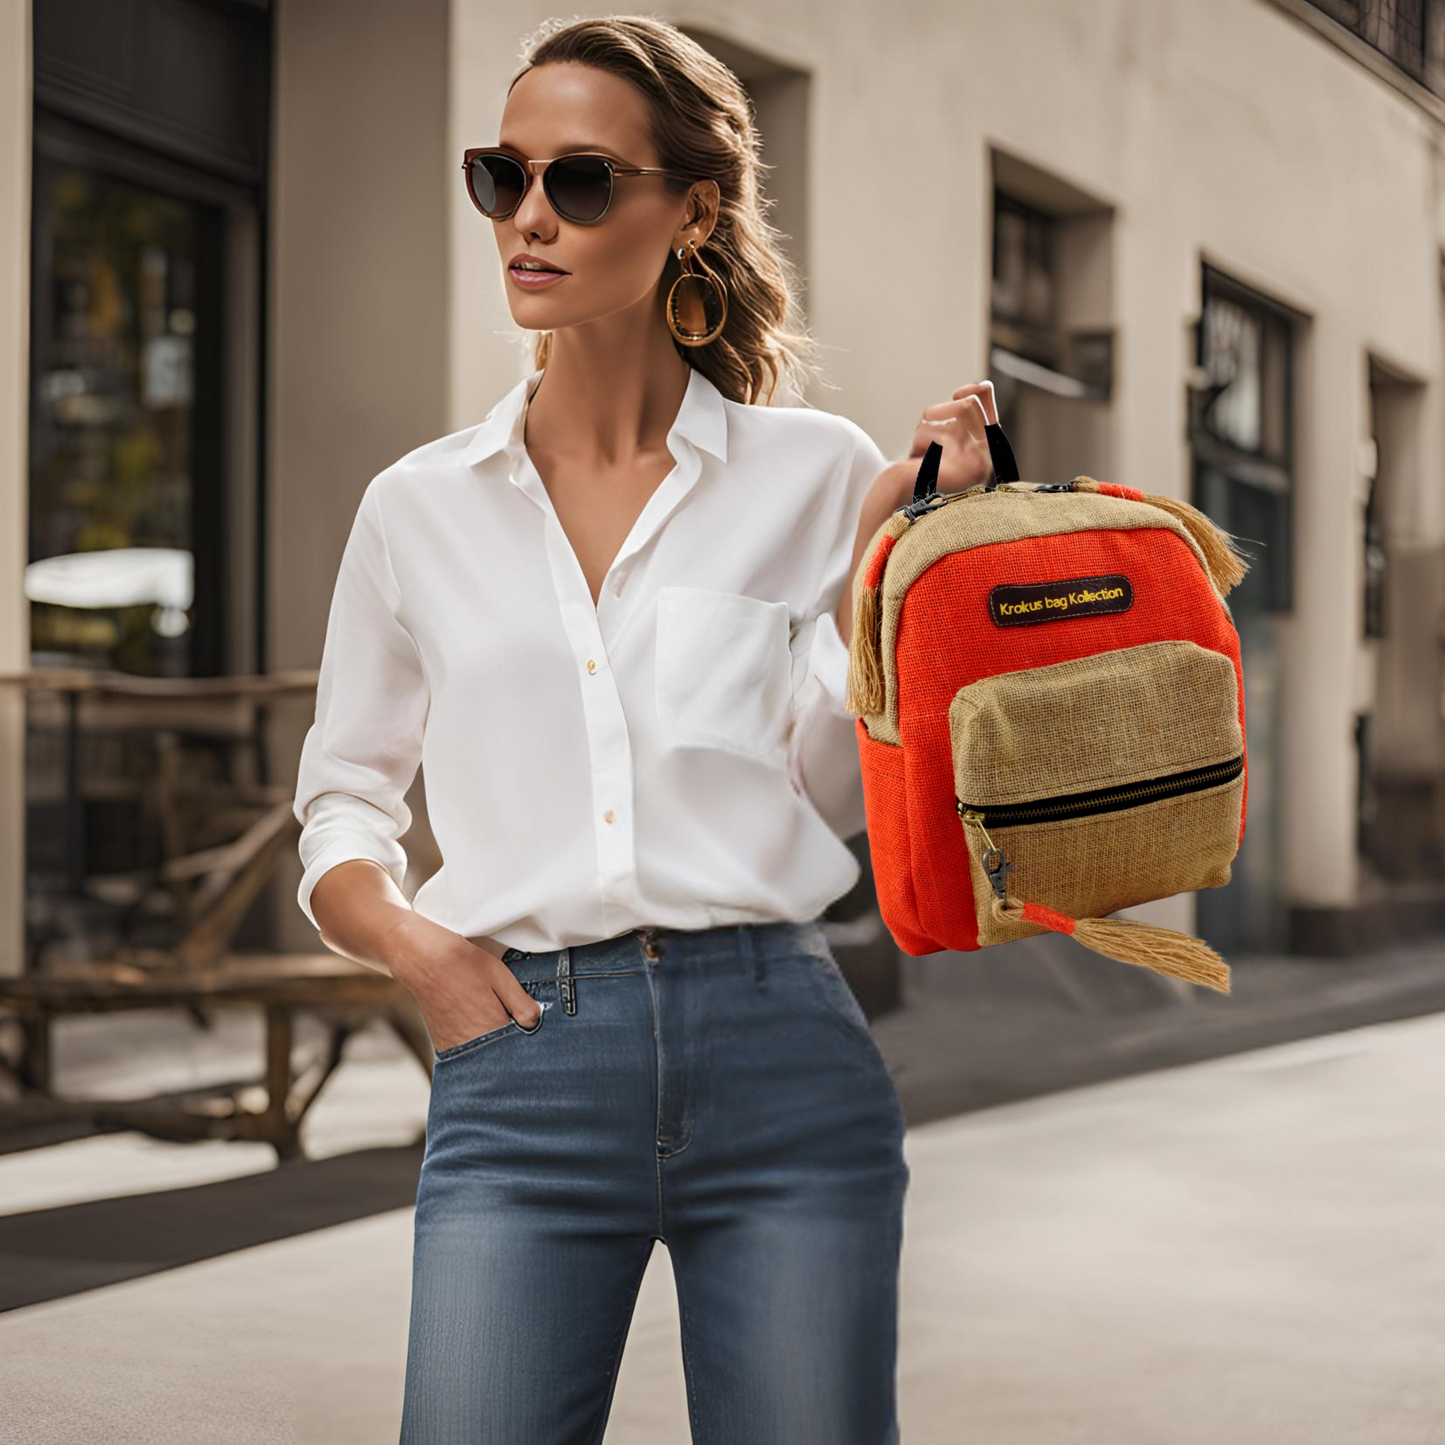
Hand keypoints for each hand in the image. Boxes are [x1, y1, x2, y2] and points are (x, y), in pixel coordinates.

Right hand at [382, 912, 543, 1052]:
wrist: (423, 960)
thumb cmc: (463, 963)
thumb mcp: (501, 976)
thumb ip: (521, 1004)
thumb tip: (535, 1022)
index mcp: (492, 1028)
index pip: (519, 1046)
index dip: (526, 1036)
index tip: (529, 1027)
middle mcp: (473, 1043)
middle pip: (501, 1053)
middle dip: (510, 1041)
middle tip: (509, 1018)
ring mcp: (455, 1046)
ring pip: (484, 1054)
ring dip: (492, 1042)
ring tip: (489, 1016)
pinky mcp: (443, 1044)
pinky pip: (467, 1051)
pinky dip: (476, 1043)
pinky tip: (476, 1022)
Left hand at [863, 380, 1000, 517]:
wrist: (897, 497)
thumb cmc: (917, 467)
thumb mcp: (942, 438)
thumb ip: (961, 417)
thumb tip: (982, 386)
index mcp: (985, 450)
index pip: (987, 402)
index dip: (973, 390)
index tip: (954, 395)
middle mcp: (988, 457)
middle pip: (970, 404)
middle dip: (939, 412)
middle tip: (922, 431)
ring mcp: (980, 462)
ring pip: (956, 413)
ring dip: (928, 425)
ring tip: (920, 449)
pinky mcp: (966, 466)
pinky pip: (941, 431)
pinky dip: (922, 439)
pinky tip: (918, 460)